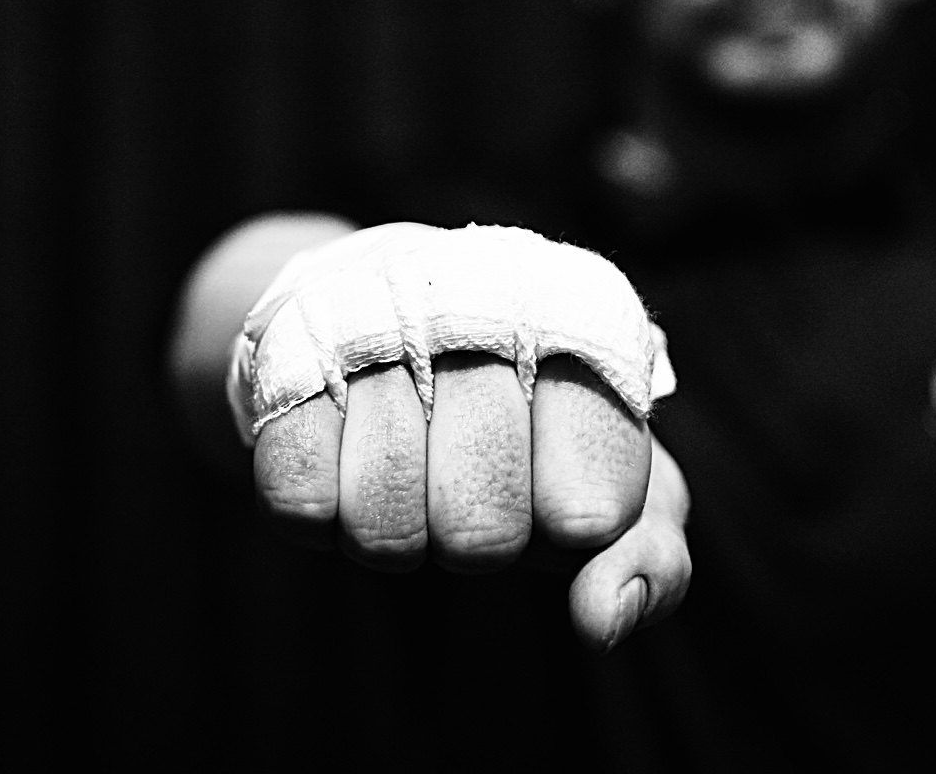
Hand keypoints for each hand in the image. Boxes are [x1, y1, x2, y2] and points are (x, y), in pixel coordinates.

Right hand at [243, 227, 690, 651]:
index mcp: (587, 338)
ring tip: (409, 466)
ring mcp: (378, 332)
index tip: (565, 493)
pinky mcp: (285, 364)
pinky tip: (342, 451)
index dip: (572, 523)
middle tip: (473, 477)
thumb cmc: (527, 427)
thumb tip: (603, 622)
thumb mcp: (611, 481)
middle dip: (480, 535)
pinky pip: (301, 504)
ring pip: (385, 529)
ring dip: (397, 528)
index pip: (592, 510)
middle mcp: (485, 313)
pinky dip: (322, 511)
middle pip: (483, 534)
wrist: (382, 323)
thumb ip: (650, 554)